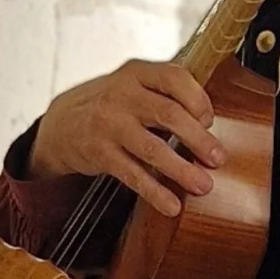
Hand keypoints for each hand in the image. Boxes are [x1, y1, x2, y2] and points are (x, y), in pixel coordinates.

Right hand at [28, 59, 224, 215]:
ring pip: (152, 148)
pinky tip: (171, 205)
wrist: (61, 123)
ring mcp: (109, 124)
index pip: (175, 78)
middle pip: (168, 114)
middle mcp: (122, 94)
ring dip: (181, 169)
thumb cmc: (112, 106)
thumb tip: (210, 125)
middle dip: (198, 139)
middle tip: (218, 159)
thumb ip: (167, 97)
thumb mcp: (135, 87)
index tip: (210, 121)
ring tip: (203, 186)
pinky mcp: (99, 152)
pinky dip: (154, 192)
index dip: (198, 99)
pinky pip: (132, 174)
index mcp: (137, 73)